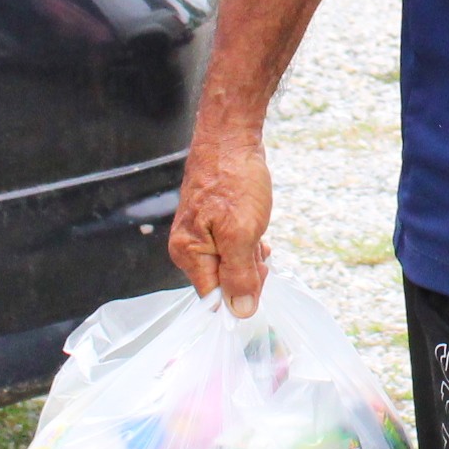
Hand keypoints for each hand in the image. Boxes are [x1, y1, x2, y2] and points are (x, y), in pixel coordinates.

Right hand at [164, 128, 272, 316]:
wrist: (232, 137)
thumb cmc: (234, 180)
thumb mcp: (242, 233)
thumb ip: (240, 274)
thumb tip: (240, 311)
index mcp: (189, 254)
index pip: (214, 298)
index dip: (240, 295)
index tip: (259, 279)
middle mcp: (190, 248)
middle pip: (224, 283)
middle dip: (248, 272)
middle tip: (259, 247)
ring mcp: (202, 235)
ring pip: (233, 264)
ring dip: (251, 256)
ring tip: (257, 230)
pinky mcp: (214, 223)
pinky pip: (234, 247)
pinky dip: (250, 243)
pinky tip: (257, 229)